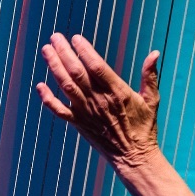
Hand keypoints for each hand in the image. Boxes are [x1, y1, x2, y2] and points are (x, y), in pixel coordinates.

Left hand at [36, 33, 160, 170]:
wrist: (133, 158)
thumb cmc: (144, 127)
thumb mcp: (152, 100)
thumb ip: (150, 76)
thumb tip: (154, 53)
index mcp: (118, 92)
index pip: (97, 66)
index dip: (85, 51)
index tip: (76, 38)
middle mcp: (99, 101)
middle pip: (77, 72)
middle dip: (64, 53)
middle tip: (55, 37)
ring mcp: (87, 113)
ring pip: (66, 86)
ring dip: (54, 67)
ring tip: (46, 50)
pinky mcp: (79, 124)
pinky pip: (59, 111)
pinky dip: (48, 99)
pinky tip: (40, 85)